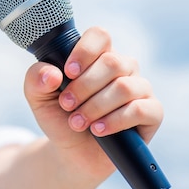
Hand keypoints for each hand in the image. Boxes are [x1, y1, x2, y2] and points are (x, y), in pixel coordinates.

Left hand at [23, 27, 163, 177]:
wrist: (72, 153)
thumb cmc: (59, 117)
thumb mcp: (38, 98)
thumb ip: (36, 79)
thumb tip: (53, 73)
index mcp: (97, 56)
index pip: (99, 36)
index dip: (85, 51)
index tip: (68, 73)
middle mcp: (122, 67)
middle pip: (112, 62)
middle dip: (84, 87)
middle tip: (66, 105)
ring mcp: (140, 88)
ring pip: (124, 87)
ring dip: (95, 107)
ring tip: (77, 122)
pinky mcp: (152, 113)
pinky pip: (141, 109)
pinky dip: (115, 121)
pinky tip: (98, 130)